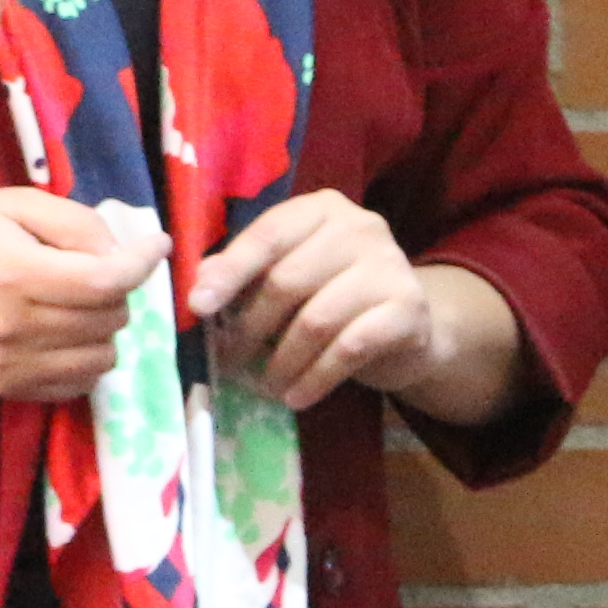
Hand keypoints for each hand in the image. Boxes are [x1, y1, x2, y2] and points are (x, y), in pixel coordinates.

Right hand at [0, 187, 155, 402]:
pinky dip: (85, 359)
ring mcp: (11, 365)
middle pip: (109, 319)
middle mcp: (15, 327)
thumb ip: (75, 222)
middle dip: (116, 291)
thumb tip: (123, 253)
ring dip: (104, 329)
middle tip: (93, 271)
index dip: (141, 264)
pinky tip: (65, 334)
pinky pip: (78, 384)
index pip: (104, 282)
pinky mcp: (8, 387)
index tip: (155, 246)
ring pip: (103, 357)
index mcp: (16, 274)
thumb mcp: (15, 204)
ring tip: (78, 305)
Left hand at [190, 192, 445, 410]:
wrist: (406, 327)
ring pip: (316, 319)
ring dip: (282, 361)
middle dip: (251, 328)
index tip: (199, 307)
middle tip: (231, 361)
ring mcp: (390, 265)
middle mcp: (360, 227)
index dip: (230, 272)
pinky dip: (316, 378)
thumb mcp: (288, 277)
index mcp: (321, 210)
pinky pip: (350, 348)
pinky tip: (297, 397)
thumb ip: (246, 273)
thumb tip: (201, 284)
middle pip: (288, 280)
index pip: (268, 234)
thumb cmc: (333, 296)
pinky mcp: (408, 308)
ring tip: (266, 386)